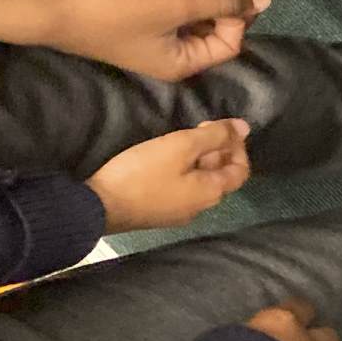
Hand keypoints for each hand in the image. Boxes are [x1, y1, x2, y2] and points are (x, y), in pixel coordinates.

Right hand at [37, 0, 277, 80]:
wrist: (51, 2)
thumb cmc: (115, 11)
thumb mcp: (175, 6)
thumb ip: (222, 2)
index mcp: (181, 62)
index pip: (228, 43)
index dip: (244, 16)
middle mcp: (170, 50)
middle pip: (217, 22)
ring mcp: (152, 27)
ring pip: (196, 4)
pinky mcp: (136, 5)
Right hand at [85, 120, 251, 231]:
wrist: (96, 207)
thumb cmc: (142, 174)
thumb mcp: (180, 146)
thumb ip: (214, 136)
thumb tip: (245, 127)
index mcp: (211, 193)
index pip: (240, 170)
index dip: (239, 147)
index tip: (225, 127)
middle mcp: (199, 207)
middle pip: (220, 176)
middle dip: (218, 150)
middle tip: (203, 128)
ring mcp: (177, 213)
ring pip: (199, 182)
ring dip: (200, 159)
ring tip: (185, 138)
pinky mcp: (157, 212)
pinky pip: (181, 188)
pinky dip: (183, 170)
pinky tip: (167, 158)